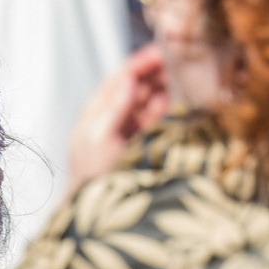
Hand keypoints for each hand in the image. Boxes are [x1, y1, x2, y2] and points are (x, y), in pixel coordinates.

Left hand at [67, 44, 169, 194]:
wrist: (95, 216)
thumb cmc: (92, 180)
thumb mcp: (100, 140)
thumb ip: (114, 109)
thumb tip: (127, 78)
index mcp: (94, 115)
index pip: (117, 81)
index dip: (138, 64)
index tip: (159, 51)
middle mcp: (107, 121)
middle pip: (131, 89)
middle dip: (151, 73)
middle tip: (174, 60)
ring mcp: (122, 135)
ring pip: (142, 103)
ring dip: (158, 88)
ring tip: (176, 76)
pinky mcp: (135, 148)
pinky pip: (149, 122)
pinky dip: (160, 109)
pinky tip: (171, 101)